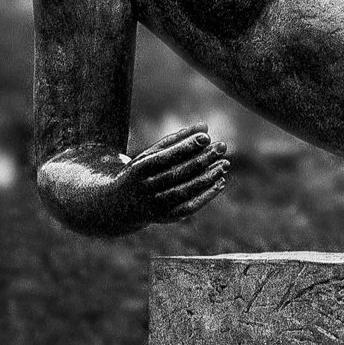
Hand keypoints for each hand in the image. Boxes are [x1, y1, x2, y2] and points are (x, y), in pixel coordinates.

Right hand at [113, 124, 230, 227]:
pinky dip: (207, 195)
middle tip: (222, 147)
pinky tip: (221, 181)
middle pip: (178, 173)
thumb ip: (177, 139)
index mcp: (140, 169)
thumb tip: (204, 126)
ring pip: (185, 191)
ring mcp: (155, 205)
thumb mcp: (151, 153)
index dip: (186, 147)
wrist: (118, 205)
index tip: (206, 137)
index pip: (166, 157)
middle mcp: (146, 188)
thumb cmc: (141, 172)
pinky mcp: (166, 217)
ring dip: (208, 177)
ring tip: (225, 164)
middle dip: (203, 159)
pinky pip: (190, 207)